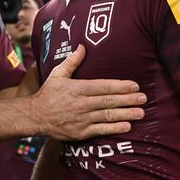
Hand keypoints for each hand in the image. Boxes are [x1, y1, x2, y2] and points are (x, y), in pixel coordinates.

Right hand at [30, 44, 145, 139]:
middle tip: (144, 98)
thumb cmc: (48, 94)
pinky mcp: (81, 132)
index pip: (103, 86)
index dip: (120, 86)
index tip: (134, 85)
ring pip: (107, 116)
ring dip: (126, 114)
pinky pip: (101, 130)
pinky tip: (127, 126)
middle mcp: (81, 104)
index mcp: (77, 88)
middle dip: (128, 99)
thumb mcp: (57, 74)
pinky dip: (115, 129)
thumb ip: (72, 61)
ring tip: (141, 112)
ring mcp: (82, 119)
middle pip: (109, 101)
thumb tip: (83, 46)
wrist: (34, 116)